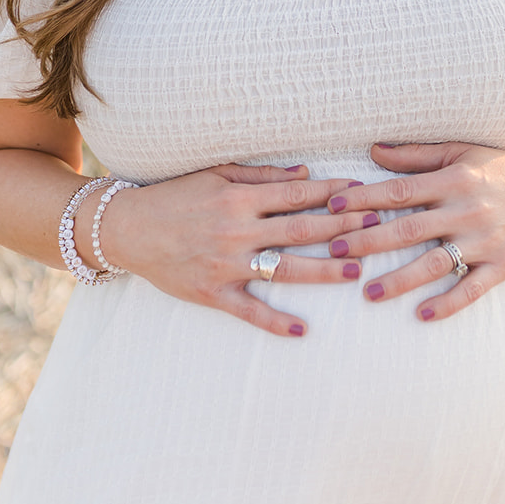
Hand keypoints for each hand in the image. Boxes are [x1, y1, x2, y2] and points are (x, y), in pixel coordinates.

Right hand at [99, 163, 379, 337]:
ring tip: (356, 272)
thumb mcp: (216, 173)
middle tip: (377, 227)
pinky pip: (249, 309)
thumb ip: (262, 174)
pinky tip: (303, 330)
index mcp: (239, 197)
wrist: (127, 228)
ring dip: (322, 271)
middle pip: (300, 229)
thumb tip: (306, 175)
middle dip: (341, 228)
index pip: (296, 195)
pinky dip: (275, 321)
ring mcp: (225, 263)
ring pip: (283, 269)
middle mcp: (236, 230)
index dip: (332, 194)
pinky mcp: (212, 292)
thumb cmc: (175, 195)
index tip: (363, 194)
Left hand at [320, 141, 504, 321]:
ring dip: (400, 279)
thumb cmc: (501, 168)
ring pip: (436, 262)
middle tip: (334, 250)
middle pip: (409, 229)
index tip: (332, 205)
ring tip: (368, 292)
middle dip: (369, 240)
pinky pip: (472, 288)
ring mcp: (486, 240)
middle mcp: (467, 210)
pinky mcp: (504, 265)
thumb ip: (416, 155)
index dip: (364, 198)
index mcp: (454, 179)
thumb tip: (373, 151)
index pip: (400, 190)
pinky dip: (448, 302)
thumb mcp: (461, 152)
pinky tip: (422, 314)